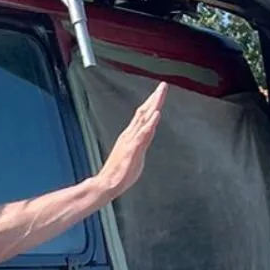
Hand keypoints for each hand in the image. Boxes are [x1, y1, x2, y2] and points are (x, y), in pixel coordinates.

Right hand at [95, 84, 164, 199]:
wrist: (106, 184)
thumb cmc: (119, 173)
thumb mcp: (134, 155)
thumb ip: (141, 144)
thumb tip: (146, 138)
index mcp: (130, 136)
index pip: (142, 115)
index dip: (151, 103)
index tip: (159, 92)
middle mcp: (130, 134)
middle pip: (144, 112)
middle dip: (154, 98)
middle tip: (163, 85)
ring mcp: (131, 141)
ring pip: (144, 119)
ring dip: (153, 105)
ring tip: (160, 93)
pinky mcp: (132, 149)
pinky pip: (143, 134)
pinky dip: (150, 123)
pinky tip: (156, 114)